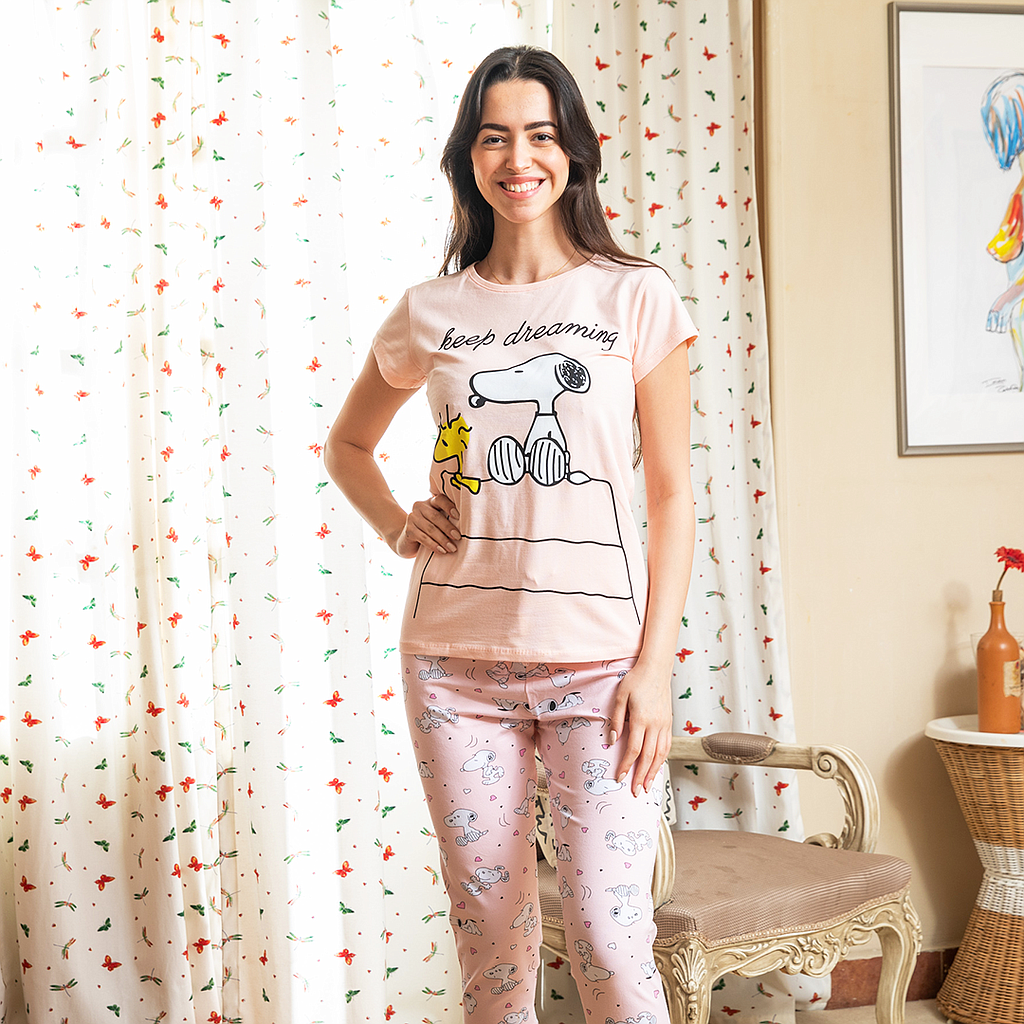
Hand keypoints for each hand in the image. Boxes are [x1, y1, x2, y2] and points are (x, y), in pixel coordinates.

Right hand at [394, 492, 459, 557]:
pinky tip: (441, 551)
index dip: (449, 506)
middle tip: (458, 537)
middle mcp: (419, 507)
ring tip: (452, 548)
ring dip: (443, 540)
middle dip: (448, 528)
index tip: (458, 516)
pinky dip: (434, 545)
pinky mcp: (408, 531)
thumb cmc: (430, 530)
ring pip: (430, 529)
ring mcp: (412, 518)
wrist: (408, 541)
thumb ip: (449, 519)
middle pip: (435, 516)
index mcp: (430, 502)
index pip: (440, 499)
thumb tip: (468, 525)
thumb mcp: (439, 522)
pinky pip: (423, 538)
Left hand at [608, 662, 672, 796]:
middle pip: (648, 757)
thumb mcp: (620, 696)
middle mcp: (656, 725)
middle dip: (640, 776)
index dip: (626, 766)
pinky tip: (657, 767)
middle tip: (635, 792)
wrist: (656, 668)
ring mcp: (665, 724)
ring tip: (646, 786)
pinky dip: (662, 759)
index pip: (633, 750)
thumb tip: (613, 741)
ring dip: (653, 772)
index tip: (619, 778)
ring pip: (660, 754)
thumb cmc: (636, 680)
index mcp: (642, 719)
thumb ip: (616, 720)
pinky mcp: (669, 722)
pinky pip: (667, 746)